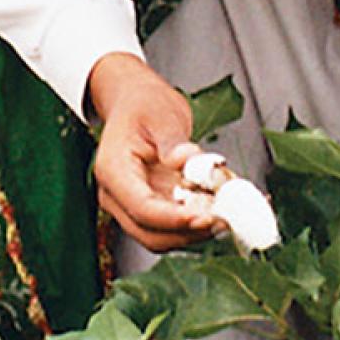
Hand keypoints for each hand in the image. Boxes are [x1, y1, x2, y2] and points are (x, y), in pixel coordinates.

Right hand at [89, 53, 215, 252]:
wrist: (135, 102)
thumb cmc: (144, 105)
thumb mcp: (161, 113)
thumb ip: (173, 140)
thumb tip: (186, 160)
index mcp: (114, 170)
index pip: (142, 207)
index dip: (174, 218)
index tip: (205, 216)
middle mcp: (116, 195)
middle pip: (150, 232)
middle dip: (188, 232)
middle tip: (223, 220)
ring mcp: (130, 205)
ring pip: (161, 237)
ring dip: (194, 233)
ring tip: (225, 216)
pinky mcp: (149, 208)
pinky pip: (171, 227)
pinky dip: (194, 224)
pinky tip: (218, 211)